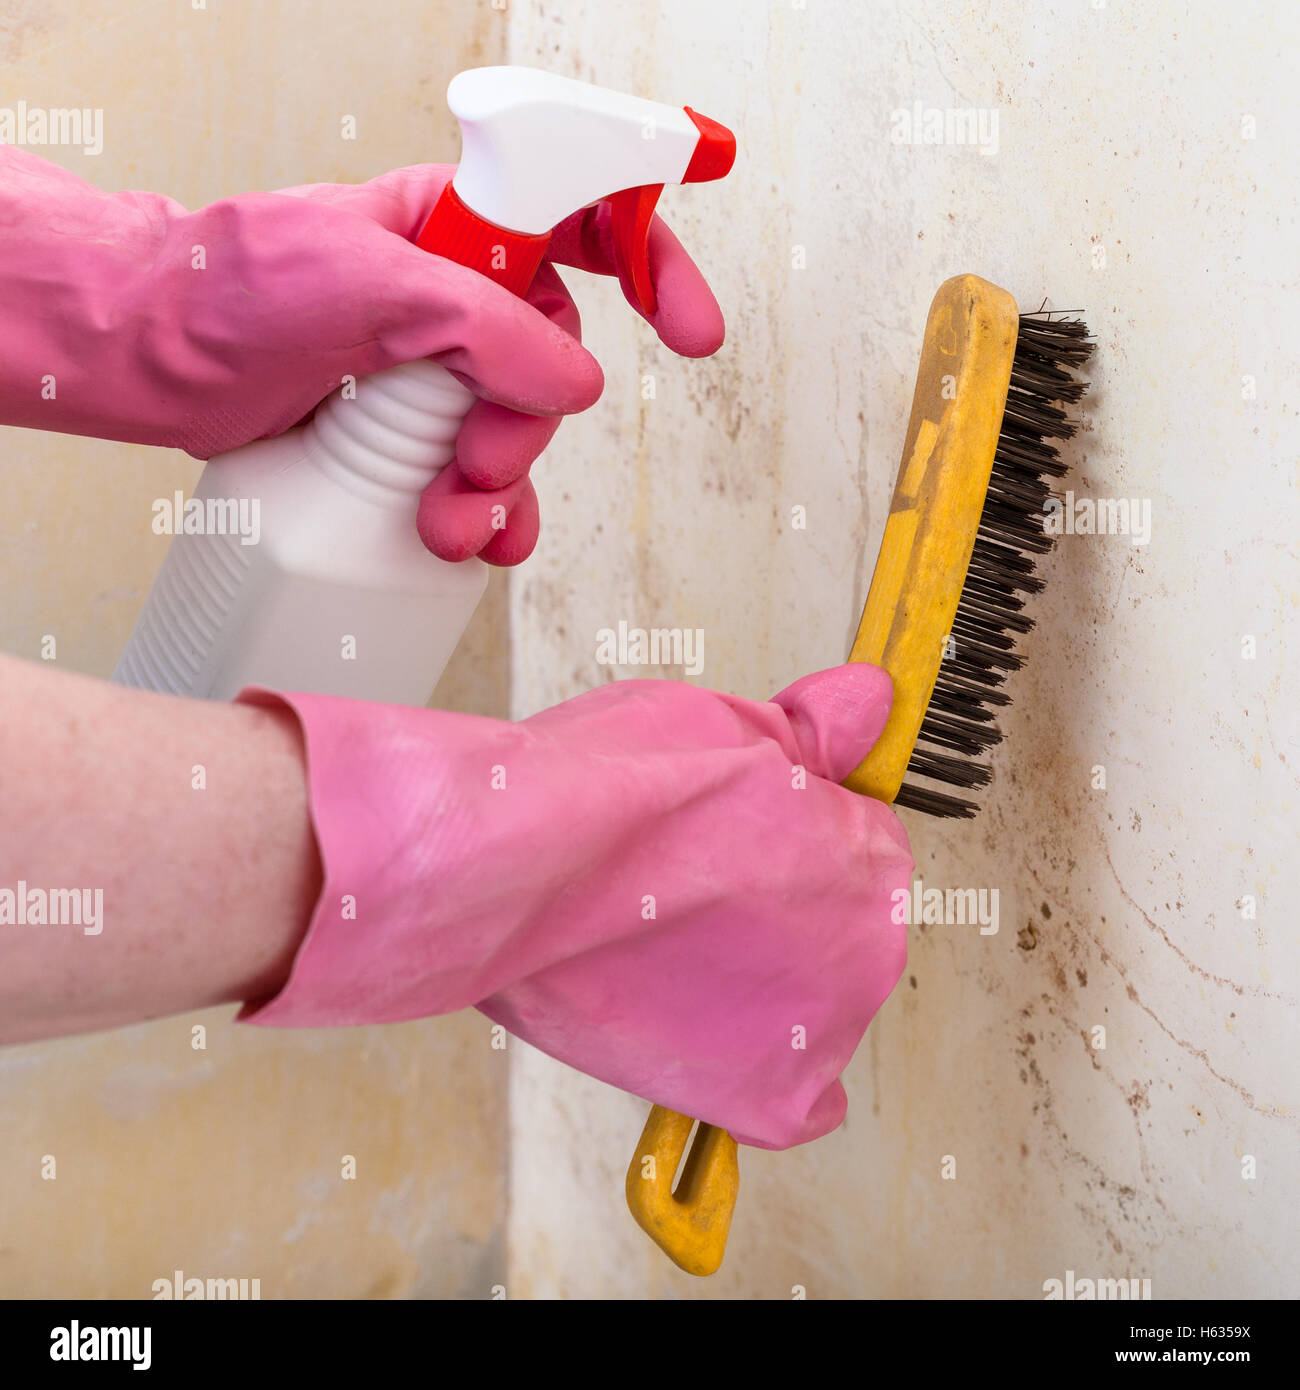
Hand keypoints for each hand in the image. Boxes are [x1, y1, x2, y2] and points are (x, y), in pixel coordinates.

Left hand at [0, 151, 721, 564]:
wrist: (143, 358)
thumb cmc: (223, 291)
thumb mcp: (368, 285)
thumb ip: (485, 326)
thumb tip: (572, 379)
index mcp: (456, 224)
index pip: (586, 217)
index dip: (655, 264)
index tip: (690, 330)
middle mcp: (453, 292)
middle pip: (553, 359)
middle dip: (525, 426)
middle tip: (474, 462)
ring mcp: (429, 365)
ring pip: (516, 429)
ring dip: (501, 487)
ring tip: (453, 522)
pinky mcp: (401, 428)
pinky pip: (475, 473)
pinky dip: (482, 513)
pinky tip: (468, 539)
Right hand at [238, 664, 911, 1149]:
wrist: (520, 867)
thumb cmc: (612, 793)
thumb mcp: (732, 724)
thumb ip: (817, 733)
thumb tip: (868, 705)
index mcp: (869, 861)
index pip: (856, 847)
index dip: (790, 832)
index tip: (737, 833)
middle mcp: (867, 954)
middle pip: (836, 925)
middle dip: (781, 902)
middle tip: (696, 886)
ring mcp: (822, 1033)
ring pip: (806, 997)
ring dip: (760, 975)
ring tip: (671, 942)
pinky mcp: (766, 1097)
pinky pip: (803, 1103)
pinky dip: (767, 1070)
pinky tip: (721, 1036)